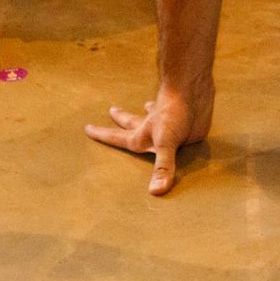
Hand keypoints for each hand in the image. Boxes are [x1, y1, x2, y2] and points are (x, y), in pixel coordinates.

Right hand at [85, 81, 213, 194]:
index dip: (102, 135)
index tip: (88, 128)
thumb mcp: (166, 144)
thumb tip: (155, 191)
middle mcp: (152, 129)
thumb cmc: (174, 114)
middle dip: (121, 119)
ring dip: (145, 111)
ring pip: (151, 115)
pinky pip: (175, 120)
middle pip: (131, 122)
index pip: (117, 138)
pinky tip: (179, 112)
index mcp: (141, 136)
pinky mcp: (184, 121)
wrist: (192, 89)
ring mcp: (167, 123)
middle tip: (112, 110)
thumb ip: (162, 167)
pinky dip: (174, 116)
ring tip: (144, 106)